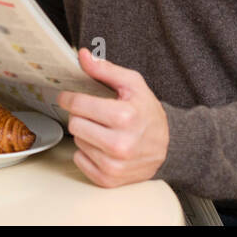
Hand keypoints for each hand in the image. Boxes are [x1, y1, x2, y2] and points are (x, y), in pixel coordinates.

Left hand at [56, 47, 168, 187]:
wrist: (168, 147)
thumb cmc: (148, 113)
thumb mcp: (133, 84)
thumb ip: (105, 69)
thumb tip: (82, 56)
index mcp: (124, 116)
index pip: (79, 105)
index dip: (69, 98)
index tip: (67, 97)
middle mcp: (119, 144)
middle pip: (75, 124)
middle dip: (81, 116)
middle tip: (93, 114)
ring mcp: (113, 164)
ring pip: (77, 142)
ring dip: (86, 134)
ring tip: (103, 130)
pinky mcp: (108, 179)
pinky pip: (79, 160)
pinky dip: (87, 152)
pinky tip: (103, 147)